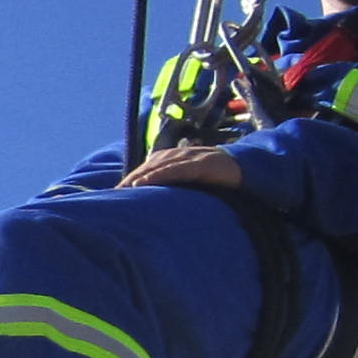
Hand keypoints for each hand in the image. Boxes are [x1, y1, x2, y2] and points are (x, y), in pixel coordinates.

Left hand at [121, 144, 243, 192]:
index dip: (131, 180)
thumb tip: (154, 203)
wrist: (243, 169)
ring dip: (141, 177)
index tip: (114, 193)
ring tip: (124, 189)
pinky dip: (160, 175)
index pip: (146, 169)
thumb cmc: (214, 178)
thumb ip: (174, 187)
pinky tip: (146, 182)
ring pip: (159, 166)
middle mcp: (178, 155)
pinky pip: (177, 169)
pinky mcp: (202, 164)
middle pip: (148, 166)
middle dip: (131, 179)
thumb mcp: (189, 183)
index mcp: (173, 158)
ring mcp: (190, 157)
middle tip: (114, 194)